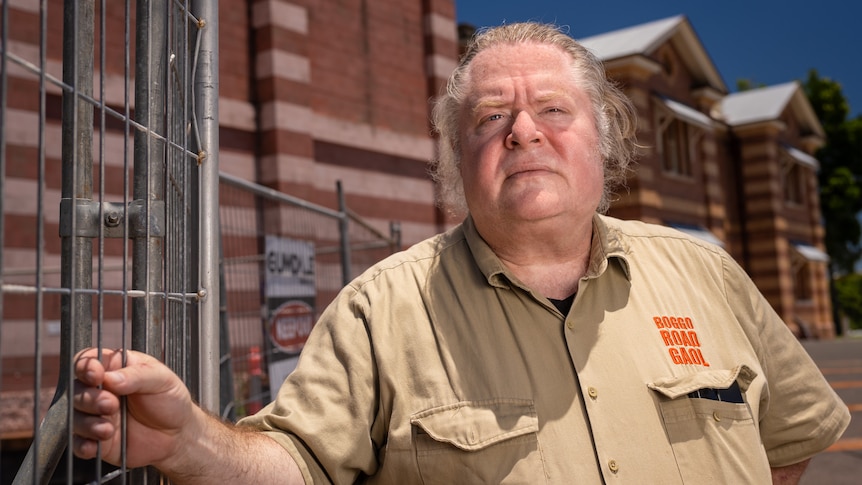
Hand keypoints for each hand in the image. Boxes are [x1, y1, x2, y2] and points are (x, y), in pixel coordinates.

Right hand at [72, 348, 194, 468]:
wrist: (179, 434)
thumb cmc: (171, 399)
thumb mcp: (162, 379)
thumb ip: (137, 375)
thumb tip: (110, 378)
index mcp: (115, 368)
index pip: (87, 360)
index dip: (85, 366)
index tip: (96, 375)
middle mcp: (101, 390)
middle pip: (76, 390)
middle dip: (89, 398)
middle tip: (111, 404)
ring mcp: (96, 416)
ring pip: (74, 417)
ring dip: (87, 423)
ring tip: (109, 429)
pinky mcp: (96, 440)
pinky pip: (77, 444)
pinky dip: (82, 445)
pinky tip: (95, 445)